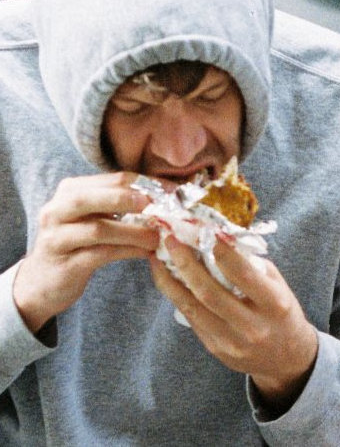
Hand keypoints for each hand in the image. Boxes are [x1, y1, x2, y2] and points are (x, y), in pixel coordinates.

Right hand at [13, 172, 159, 332]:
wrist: (43, 282)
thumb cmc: (77, 244)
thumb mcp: (93, 218)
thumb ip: (119, 206)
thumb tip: (165, 200)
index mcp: (70, 192)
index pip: (113, 179)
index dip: (146, 183)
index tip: (174, 192)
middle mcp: (57, 210)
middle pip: (93, 197)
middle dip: (130, 199)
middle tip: (159, 206)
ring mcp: (57, 237)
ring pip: (98, 229)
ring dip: (134, 232)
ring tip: (158, 236)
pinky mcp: (65, 264)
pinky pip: (100, 254)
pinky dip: (128, 251)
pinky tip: (146, 252)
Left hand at [150, 234, 318, 411]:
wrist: (286, 358)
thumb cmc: (283, 313)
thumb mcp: (279, 287)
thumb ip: (253, 266)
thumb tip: (220, 240)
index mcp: (273, 304)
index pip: (242, 274)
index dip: (220, 251)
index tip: (203, 230)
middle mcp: (252, 325)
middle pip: (209, 292)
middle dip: (186, 263)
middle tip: (170, 241)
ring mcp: (231, 341)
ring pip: (192, 308)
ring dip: (170, 281)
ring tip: (158, 259)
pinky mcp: (215, 349)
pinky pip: (191, 319)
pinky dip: (177, 297)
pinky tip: (168, 280)